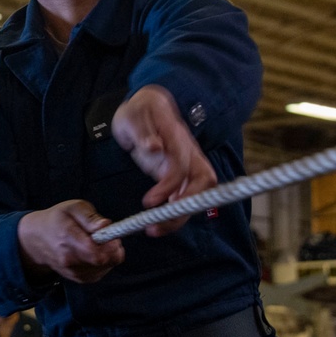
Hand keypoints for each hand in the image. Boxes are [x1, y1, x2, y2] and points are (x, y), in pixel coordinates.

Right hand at [17, 200, 124, 283]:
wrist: (38, 240)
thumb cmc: (58, 219)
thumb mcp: (72, 208)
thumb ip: (90, 216)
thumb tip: (105, 225)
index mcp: (67, 237)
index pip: (94, 251)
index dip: (110, 245)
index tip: (114, 234)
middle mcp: (68, 258)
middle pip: (102, 261)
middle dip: (112, 248)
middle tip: (108, 236)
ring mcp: (73, 271)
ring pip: (104, 267)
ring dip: (108, 255)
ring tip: (98, 242)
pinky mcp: (79, 278)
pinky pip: (100, 272)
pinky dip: (103, 262)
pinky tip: (95, 252)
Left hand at [112, 85, 216, 234]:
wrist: (146, 107)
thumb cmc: (139, 110)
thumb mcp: (133, 116)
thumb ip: (143, 131)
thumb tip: (154, 147)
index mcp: (176, 135)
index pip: (181, 163)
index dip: (170, 185)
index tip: (150, 201)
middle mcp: (187, 152)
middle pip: (202, 183)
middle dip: (185, 208)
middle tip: (156, 224)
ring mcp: (187, 164)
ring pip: (197, 194)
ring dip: (180, 216)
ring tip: (154, 229)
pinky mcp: (181, 175)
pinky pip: (186, 197)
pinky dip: (175, 213)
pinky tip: (158, 223)